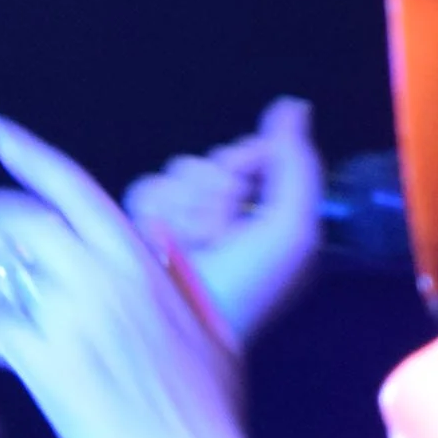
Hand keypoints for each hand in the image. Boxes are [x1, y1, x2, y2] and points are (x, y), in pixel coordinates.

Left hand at [0, 116, 246, 437]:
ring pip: (4, 270)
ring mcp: (69, 321)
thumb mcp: (208, 321)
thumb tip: (155, 233)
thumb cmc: (210, 400)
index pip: (73, 186)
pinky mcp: (42, 366)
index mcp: (141, 260)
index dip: (26, 151)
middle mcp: (101, 279)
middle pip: (24, 223)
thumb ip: (176, 271)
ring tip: (0, 278)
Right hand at [126, 97, 322, 341]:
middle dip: (216, 191)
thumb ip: (297, 162)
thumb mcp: (292, 229)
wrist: (192, 332)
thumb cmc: (251, 289)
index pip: (249, 150)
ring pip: (176, 172)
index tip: (245, 184)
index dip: (246, 159)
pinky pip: (144, 189)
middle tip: (221, 231)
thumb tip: (294, 105)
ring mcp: (180, 221)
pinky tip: (166, 245)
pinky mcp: (140, 230)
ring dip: (187, 208)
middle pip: (210, 159)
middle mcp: (222, 212)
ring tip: (195, 246)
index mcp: (263, 209)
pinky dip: (156, 215)